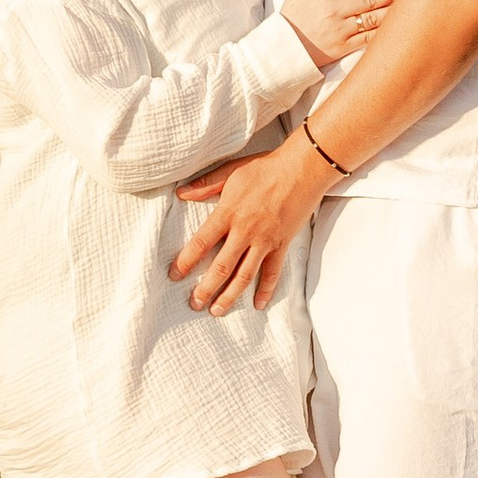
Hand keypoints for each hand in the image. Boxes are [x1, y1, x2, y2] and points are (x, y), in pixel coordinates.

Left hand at [169, 131, 332, 314]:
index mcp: (228, 212)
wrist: (303, 169)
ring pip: (244, 275)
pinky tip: (257, 304)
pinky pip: (273, 272)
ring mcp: (265, 240)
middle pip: (221, 266)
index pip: (201, 242)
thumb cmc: (266, 167)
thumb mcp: (231, 171)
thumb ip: (206, 185)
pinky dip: (266, 289)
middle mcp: (245, 231)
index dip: (186, 261)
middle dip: (206, 288)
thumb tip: (181, 193)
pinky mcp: (282, 244)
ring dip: (230, 295)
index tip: (175, 275)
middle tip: (194, 303)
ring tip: (217, 310)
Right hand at [281, 0, 398, 65]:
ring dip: (394, 10)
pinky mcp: (343, 48)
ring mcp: (341, 30)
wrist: (281, 50)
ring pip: (374, 18)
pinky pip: (368, 39)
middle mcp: (336, 11)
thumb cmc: (289, 18)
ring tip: (411, 3)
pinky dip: (384, 33)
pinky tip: (398, 27)